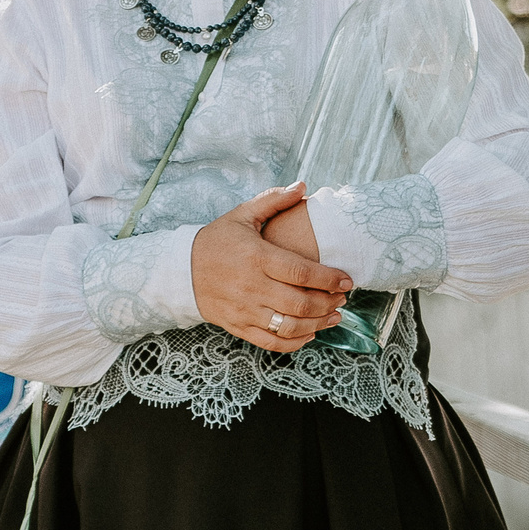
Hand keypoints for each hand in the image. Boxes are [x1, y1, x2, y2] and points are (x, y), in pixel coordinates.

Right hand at [192, 183, 352, 354]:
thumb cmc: (217, 240)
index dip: (329, 279)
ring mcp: (245, 310)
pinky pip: (272, 342)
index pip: (301, 272)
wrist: (181, 269)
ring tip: (334, 316)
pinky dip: (295, 342)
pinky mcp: (239, 326)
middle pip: (300, 303)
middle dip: (328, 303)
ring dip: (318, 324)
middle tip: (342, 298)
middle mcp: (252, 286)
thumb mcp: (242, 216)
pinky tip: (310, 334)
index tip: (347, 280)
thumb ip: (273, 201)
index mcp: (256, 257)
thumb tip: (302, 186)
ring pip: (289, 326)